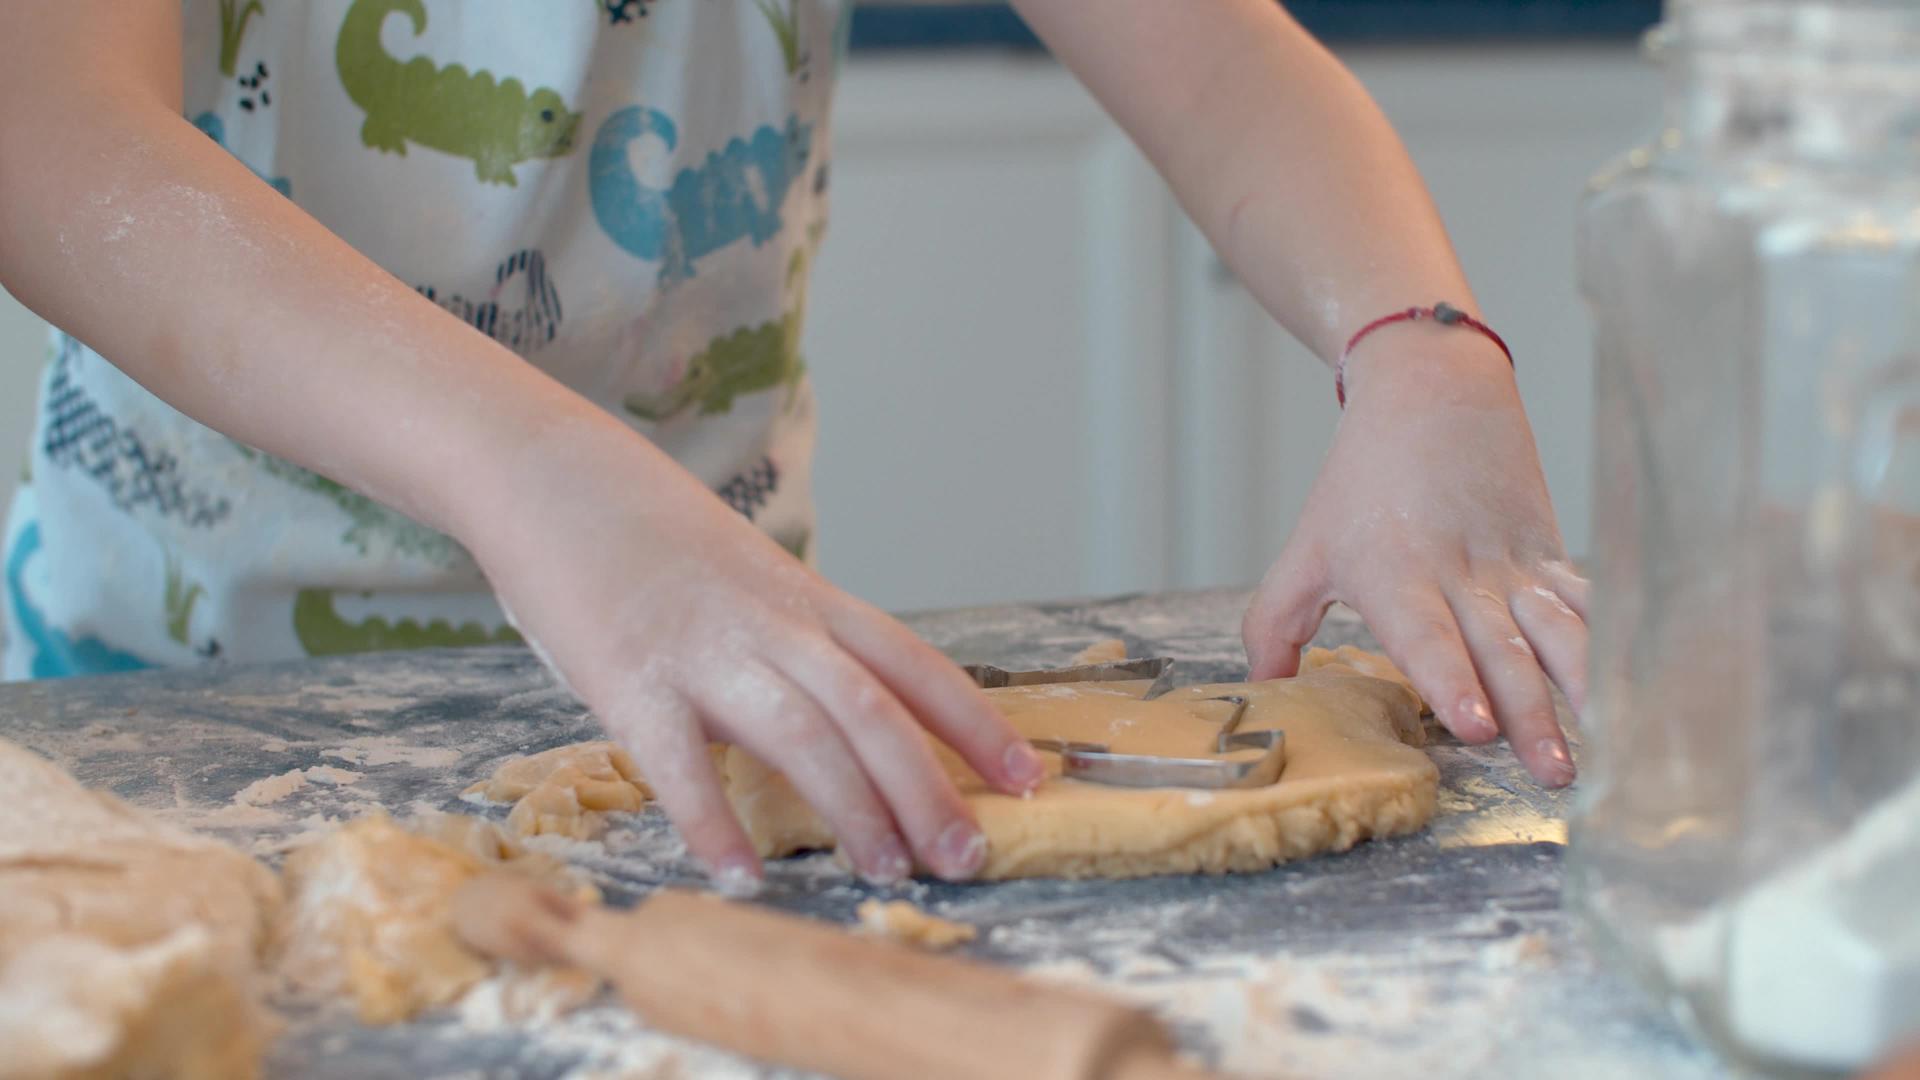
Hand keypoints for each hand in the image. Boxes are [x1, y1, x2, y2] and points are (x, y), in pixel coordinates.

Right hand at [463, 422, 1045, 888]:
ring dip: (851, 808)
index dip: (977, 724)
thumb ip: (798, 645)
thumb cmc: (654, 540)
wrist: (554, 474)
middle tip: (968, 857)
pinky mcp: (630, 677)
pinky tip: (740, 875)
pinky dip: (712, 821)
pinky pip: (679, 761)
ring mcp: (704, 650)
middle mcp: (773, 624)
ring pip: (801, 732)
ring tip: (884, 872)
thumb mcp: (752, 581)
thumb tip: (847, 724)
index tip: (1027, 779)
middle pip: (873, 710)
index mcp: (809, 601)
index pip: (915, 665)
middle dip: (928, 788)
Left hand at [1242, 330, 1588, 786]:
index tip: (1474, 725)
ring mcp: (1512, 565)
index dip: (1451, 681)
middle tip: (1552, 771)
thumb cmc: (1360, 480)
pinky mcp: (1548, 554)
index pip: (1426, 638)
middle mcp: (1460, 574)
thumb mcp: (1305, 550)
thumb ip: (1274, 625)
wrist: (1433, 391)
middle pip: (1500, 653)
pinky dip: (1613, 642)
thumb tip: (1264, 689)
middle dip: (1530, 715)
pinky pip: (1584, 602)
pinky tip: (1644, 686)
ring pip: (1555, 633)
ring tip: (1608, 741)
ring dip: (1583, 690)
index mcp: (1395, 574)